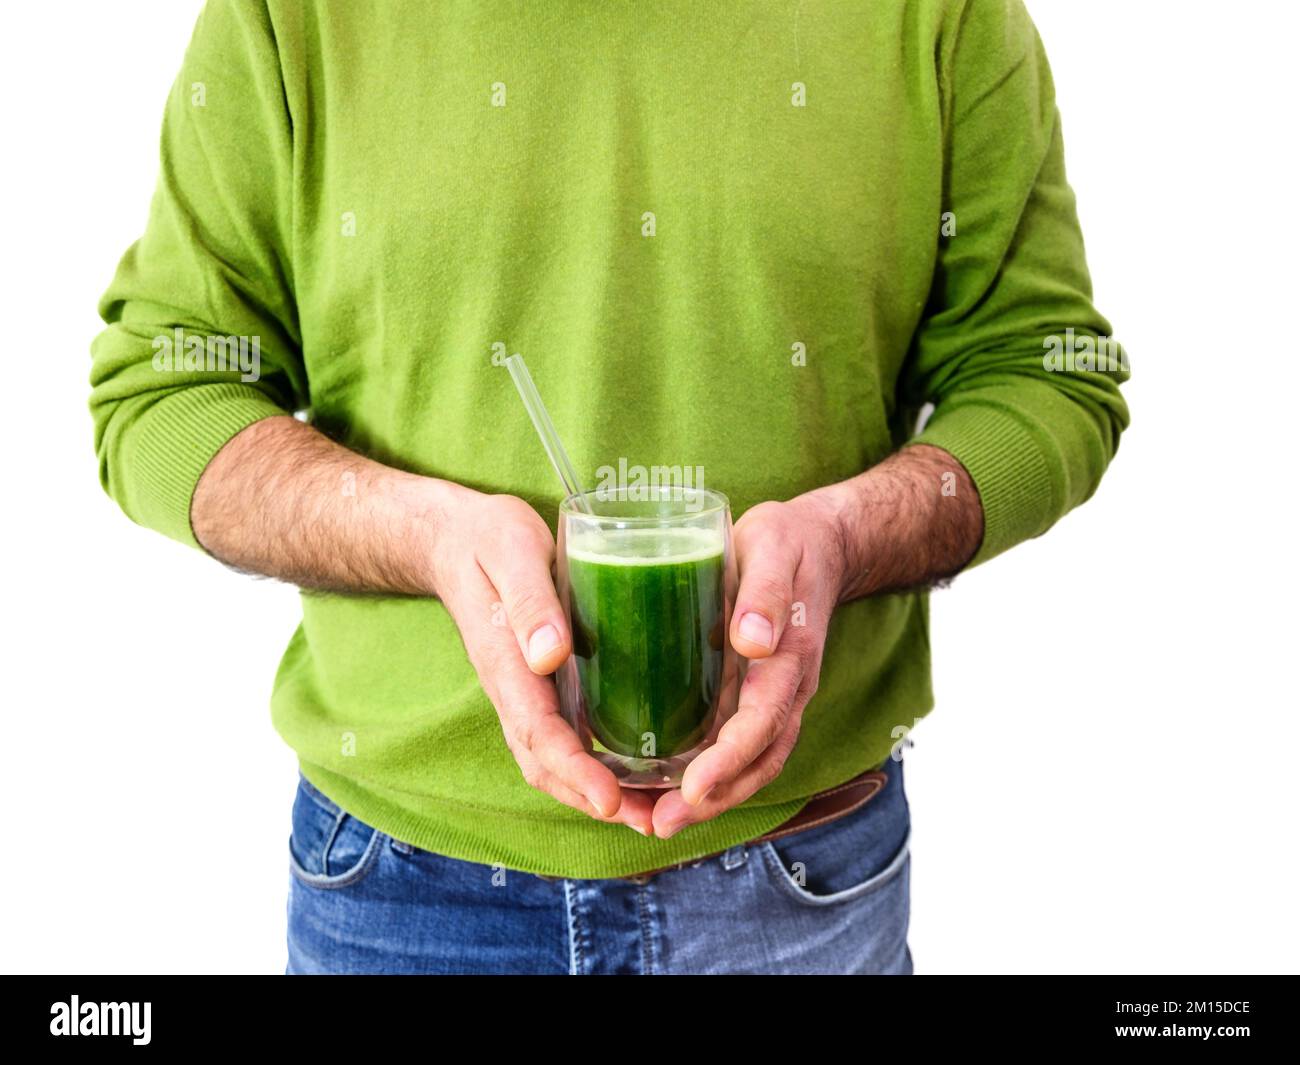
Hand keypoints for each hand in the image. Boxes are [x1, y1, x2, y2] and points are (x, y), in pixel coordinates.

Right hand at [428, 485, 655, 834]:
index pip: (538, 732)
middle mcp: (514, 687)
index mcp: (506, 662)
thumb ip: (528, 601)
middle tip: (650, 821)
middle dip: (594, 799)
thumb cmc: (488, 538)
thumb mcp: (511, 550)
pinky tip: (637, 769)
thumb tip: (551, 655)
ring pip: (554, 757)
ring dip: (598, 790)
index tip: (611, 799)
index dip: (575, 771)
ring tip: (652, 812)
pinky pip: (563, 735)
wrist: (454, 538)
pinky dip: (596, 763)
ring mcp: (525, 689)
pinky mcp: (540, 682)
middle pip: (546, 762)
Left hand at [651, 490, 847, 838]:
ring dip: (711, 799)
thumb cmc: (787, 542)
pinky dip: (712, 776)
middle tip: (660, 824)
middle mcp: (789, 687)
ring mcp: (777, 696)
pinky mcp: (759, 695)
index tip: (692, 788)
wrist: (819, 543)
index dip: (730, 759)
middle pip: (760, 760)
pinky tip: (666, 788)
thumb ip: (764, 592)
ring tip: (657, 822)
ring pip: (753, 763)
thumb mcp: (772, 548)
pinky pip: (741, 746)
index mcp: (791, 656)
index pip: (764, 721)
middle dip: (713, 799)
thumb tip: (752, 642)